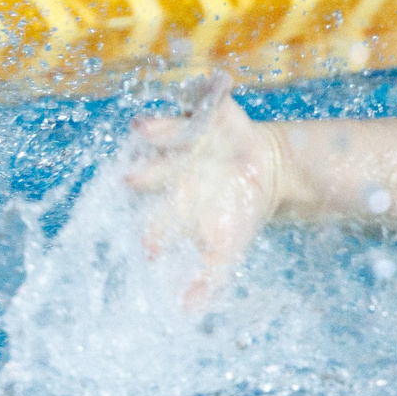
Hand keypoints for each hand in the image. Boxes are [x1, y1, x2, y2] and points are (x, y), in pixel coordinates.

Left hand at [121, 81, 281, 305]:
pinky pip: (209, 96)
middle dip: (141, 174)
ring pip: (167, 132)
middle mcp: (170, 170)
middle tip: (129, 179)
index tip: (150, 248)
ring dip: (158, 128)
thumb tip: (188, 316)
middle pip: (149, 172)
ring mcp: (189, 140)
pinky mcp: (213, 114)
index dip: (153, 232)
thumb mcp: (227, 250)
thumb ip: (209, 281)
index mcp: (171, 205)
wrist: (267, 171)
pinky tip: (216, 79)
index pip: (154, 220)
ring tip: (143, 125)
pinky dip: (211, 87)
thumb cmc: (235, 212)